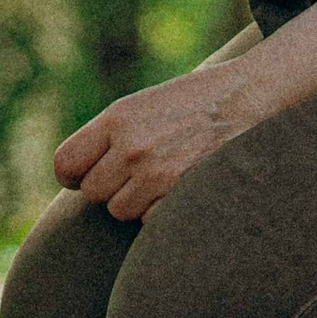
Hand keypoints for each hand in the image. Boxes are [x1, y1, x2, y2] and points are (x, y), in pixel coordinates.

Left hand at [53, 63, 248, 221]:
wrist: (250, 97)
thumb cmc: (195, 101)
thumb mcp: (144, 105)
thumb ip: (111, 136)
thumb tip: (78, 176)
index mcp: (117, 118)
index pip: (66, 164)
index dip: (73, 175)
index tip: (84, 176)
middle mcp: (132, 146)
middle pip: (93, 193)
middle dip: (111, 187)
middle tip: (137, 172)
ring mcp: (157, 174)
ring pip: (121, 211)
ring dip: (137, 201)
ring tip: (164, 175)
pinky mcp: (182, 196)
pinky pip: (151, 221)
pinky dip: (162, 212)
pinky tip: (182, 186)